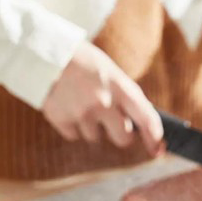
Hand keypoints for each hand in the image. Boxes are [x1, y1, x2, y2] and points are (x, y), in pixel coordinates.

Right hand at [42, 41, 163, 155]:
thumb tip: (143, 126)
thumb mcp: (110, 72)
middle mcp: (102, 101)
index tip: (158, 147)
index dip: (154, 135)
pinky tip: (68, 106)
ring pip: (96, 137)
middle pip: (124, 138)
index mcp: (118, 85)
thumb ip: (125, 96)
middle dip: (122, 135)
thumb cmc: (84, 64)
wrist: (43, 53)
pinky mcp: (62, 120)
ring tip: (81, 103)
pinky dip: (73, 125)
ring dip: (92, 126)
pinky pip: (74, 135)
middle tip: (115, 125)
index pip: (145, 116)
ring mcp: (81, 112)